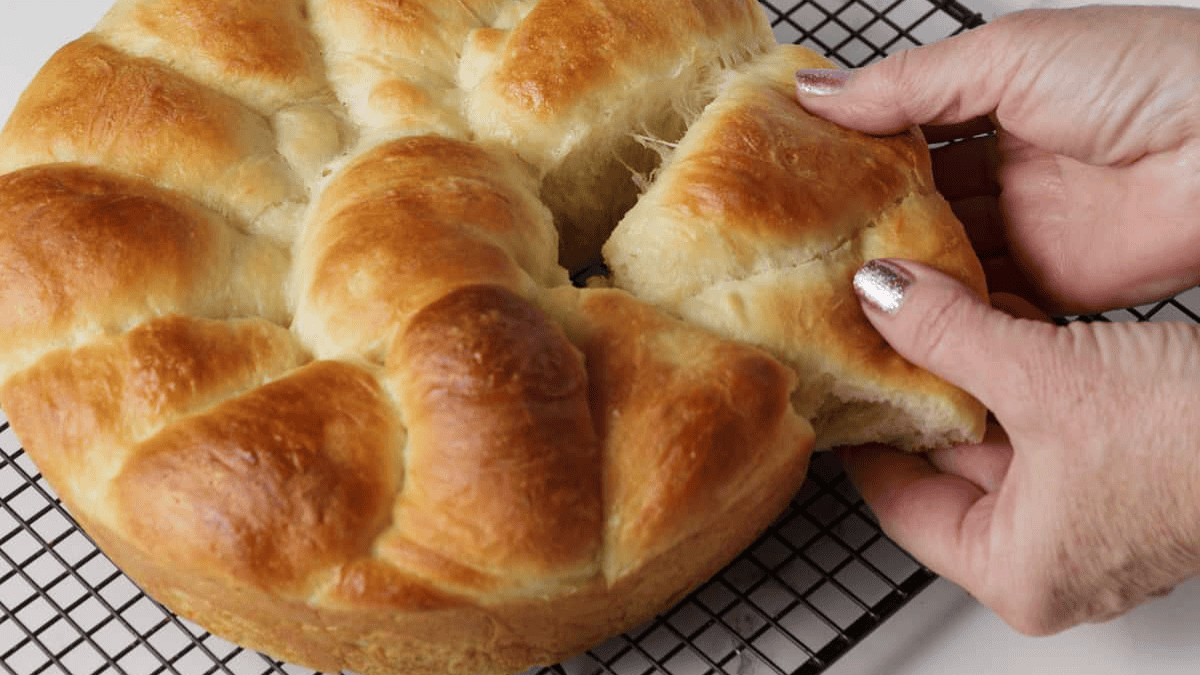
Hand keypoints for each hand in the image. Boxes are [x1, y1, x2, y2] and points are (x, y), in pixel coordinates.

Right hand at [796, 6, 1199, 315]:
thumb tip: (816, 92)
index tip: (790, 168)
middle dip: (860, 216)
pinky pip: (980, 303)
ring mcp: (1027, 228)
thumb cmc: (1146, 76)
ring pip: (938, 256)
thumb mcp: (1007, 57)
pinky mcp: (1050, 286)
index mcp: (999, 102)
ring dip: (892, 267)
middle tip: (795, 236)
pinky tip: (892, 313)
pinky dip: (939, 311)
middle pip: (914, 200)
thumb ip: (908, 84)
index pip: (903, 131)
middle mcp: (1009, 168)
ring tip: (823, 280)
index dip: (849, 149)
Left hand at [842, 258, 1199, 633]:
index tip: (834, 382)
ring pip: (998, 430)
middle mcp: (1049, 553)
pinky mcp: (1123, 471)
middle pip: (946, 460)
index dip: (861, 433)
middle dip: (916, 386)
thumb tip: (881, 298)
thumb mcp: (1047, 378)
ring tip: (922, 305)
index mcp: (1014, 569)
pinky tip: (993, 310)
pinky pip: (1045, 416)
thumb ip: (949, 335)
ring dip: (967, 366)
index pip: (897, 503)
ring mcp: (1089, 514)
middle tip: (872, 327)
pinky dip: (1018, 367)